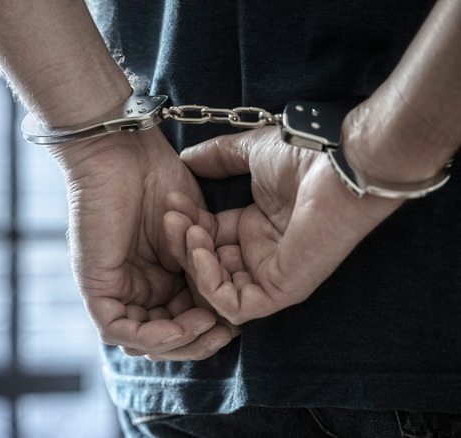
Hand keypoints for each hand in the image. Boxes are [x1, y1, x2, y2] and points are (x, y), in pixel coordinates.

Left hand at [49, 127, 234, 360]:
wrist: (125, 152)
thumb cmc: (158, 180)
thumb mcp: (194, 234)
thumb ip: (204, 268)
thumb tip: (226, 309)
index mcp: (156, 278)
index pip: (181, 321)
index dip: (209, 329)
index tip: (237, 322)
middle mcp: (134, 288)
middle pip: (163, 338)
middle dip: (197, 342)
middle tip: (225, 332)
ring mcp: (112, 289)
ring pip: (141, 340)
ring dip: (179, 341)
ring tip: (207, 324)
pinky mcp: (95, 287)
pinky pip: (118, 329)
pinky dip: (153, 335)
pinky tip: (182, 323)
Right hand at [166, 127, 402, 324]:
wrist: (338, 164)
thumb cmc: (306, 157)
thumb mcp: (249, 153)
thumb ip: (217, 157)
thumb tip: (185, 159)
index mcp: (256, 228)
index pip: (207, 240)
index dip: (185, 225)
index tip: (171, 202)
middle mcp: (262, 254)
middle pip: (206, 266)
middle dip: (181, 243)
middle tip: (172, 217)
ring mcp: (271, 275)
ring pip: (215, 290)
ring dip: (192, 262)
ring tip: (189, 230)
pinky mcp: (281, 290)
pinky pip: (234, 306)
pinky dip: (209, 283)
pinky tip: (202, 249)